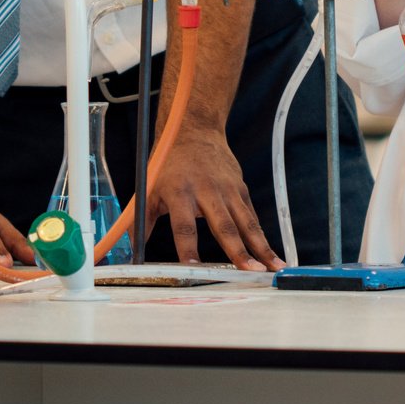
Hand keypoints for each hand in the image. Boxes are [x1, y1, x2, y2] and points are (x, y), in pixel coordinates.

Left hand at [147, 125, 283, 270]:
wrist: (194, 131)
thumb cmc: (168, 165)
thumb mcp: (149, 190)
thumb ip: (141, 224)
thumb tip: (131, 253)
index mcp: (180, 192)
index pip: (183, 225)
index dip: (188, 247)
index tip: (193, 268)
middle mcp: (207, 190)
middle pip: (224, 226)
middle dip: (238, 251)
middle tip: (251, 272)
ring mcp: (228, 189)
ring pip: (246, 222)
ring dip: (261, 246)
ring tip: (273, 267)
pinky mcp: (241, 188)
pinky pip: (252, 215)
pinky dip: (261, 235)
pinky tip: (270, 254)